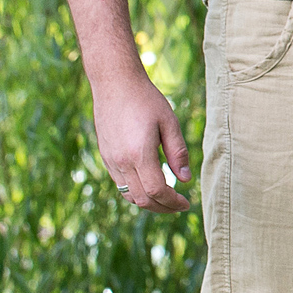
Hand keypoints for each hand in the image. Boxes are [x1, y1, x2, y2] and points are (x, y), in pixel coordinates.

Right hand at [92, 71, 191, 212]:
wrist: (115, 85)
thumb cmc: (146, 100)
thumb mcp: (169, 122)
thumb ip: (178, 152)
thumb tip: (185, 180)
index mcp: (139, 154)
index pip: (157, 190)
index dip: (173, 202)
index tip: (187, 203)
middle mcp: (121, 162)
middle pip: (142, 199)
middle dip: (162, 207)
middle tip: (180, 206)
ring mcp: (110, 161)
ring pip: (129, 195)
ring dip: (148, 202)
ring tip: (168, 200)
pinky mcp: (106, 157)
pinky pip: (120, 185)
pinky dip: (136, 192)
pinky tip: (150, 186)